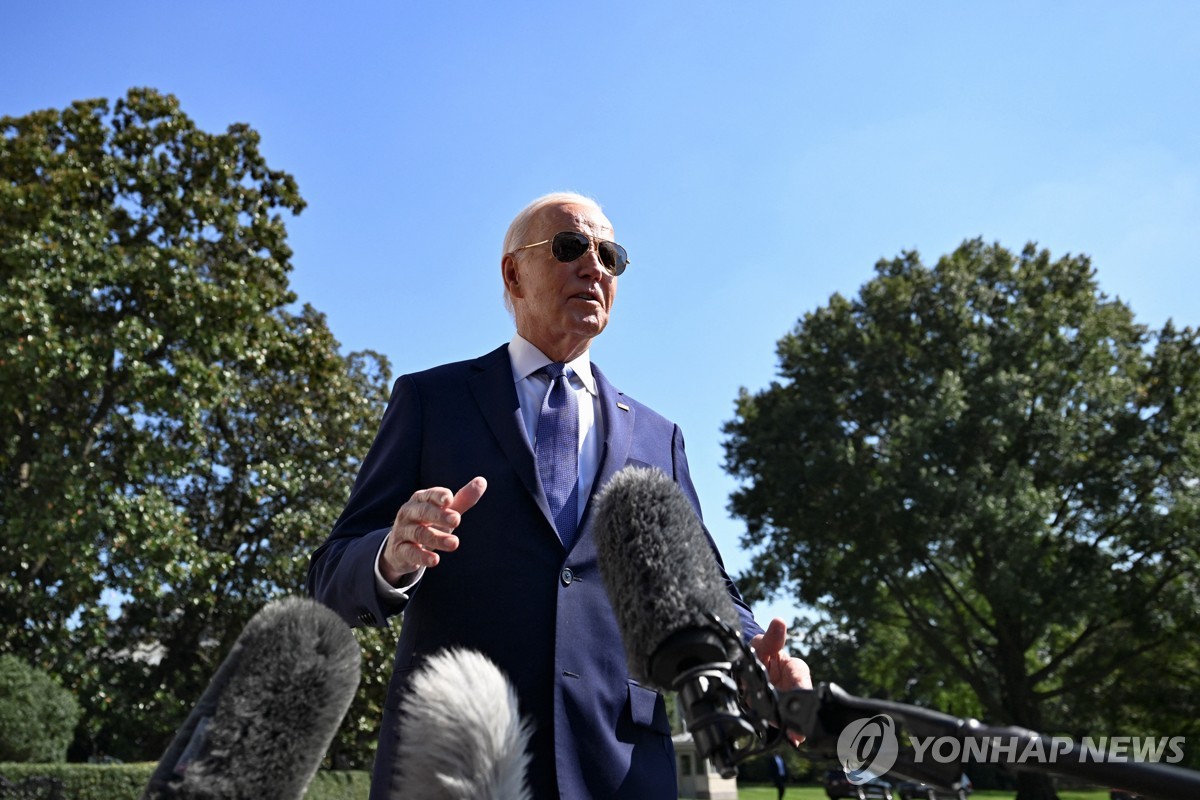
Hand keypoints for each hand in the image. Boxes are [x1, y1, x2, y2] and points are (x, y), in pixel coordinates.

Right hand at [379, 477, 486, 584]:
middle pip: (423, 512)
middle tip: (457, 520)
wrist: (401, 548)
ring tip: (454, 543)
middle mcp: (408, 513)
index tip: (449, 499)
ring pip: (419, 533)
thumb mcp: (445, 512)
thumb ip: (462, 499)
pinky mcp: (400, 551)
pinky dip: (422, 556)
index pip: (429, 495)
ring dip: (437, 538)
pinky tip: (435, 560)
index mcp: (420, 500)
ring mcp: (402, 532)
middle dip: (439, 515)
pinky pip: (410, 553)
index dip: (438, 496)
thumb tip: (482, 481)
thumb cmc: (428, 524)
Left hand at [750, 617, 811, 744]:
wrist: (750, 662)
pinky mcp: (778, 711)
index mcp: (795, 669)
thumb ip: (771, 638)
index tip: (804, 699)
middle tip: (798, 732)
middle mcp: (794, 687)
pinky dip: (785, 730)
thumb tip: (779, 622)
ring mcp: (786, 700)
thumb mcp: (762, 642)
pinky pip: (782, 722)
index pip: (802, 681)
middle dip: (797, 716)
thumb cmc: (759, 650)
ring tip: (792, 736)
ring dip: (789, 724)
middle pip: (798, 703)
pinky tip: (789, 739)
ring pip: (790, 715)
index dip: (803, 692)